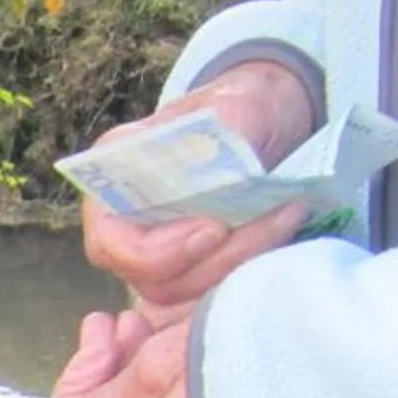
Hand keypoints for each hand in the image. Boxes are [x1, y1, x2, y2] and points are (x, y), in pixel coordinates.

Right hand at [80, 59, 319, 321]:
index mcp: (114, 180)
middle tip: (273, 219)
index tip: (215, 229)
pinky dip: (249, 271)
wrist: (267, 119)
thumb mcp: (239, 104)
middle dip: (215, 260)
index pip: (112, 243)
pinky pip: (211, 294)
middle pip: (150, 280)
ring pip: (186, 293)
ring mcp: (158, 255)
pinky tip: (282, 231)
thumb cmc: (242, 105)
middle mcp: (126, 227)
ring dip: (239, 265)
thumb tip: (224, 175)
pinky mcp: (194, 270)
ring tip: (286, 216)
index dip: (158, 252)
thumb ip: (227, 133)